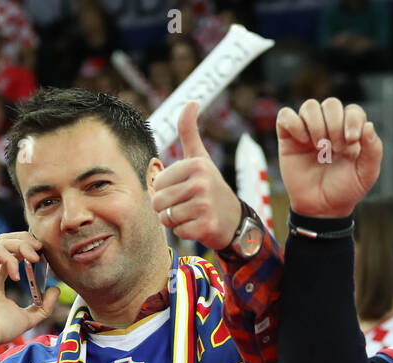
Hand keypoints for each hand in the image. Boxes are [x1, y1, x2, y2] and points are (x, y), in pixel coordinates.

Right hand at [0, 232, 58, 362]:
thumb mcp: (30, 316)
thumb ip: (44, 305)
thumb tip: (56, 289)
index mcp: (1, 277)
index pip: (15, 251)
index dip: (30, 247)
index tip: (45, 255)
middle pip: (8, 240)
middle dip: (26, 240)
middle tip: (41, 249)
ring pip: (2, 241)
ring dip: (21, 245)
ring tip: (34, 259)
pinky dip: (10, 259)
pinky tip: (16, 276)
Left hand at [151, 100, 242, 251]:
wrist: (235, 220)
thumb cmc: (211, 187)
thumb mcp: (200, 158)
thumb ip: (189, 131)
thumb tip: (191, 100)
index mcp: (196, 165)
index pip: (157, 183)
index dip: (165, 191)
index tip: (183, 190)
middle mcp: (201, 183)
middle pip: (158, 201)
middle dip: (166, 208)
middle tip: (185, 205)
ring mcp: (205, 205)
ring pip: (167, 217)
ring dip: (175, 220)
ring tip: (191, 215)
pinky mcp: (206, 226)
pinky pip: (178, 231)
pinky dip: (185, 232)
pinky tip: (198, 225)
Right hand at [276, 98, 381, 218]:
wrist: (322, 209)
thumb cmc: (345, 190)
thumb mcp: (367, 174)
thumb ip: (373, 150)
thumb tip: (368, 125)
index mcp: (349, 131)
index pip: (353, 110)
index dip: (352, 120)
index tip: (351, 141)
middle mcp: (329, 127)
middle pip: (331, 104)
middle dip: (334, 124)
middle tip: (335, 149)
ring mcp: (308, 131)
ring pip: (309, 106)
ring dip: (316, 124)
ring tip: (319, 147)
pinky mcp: (288, 138)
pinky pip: (285, 115)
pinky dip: (294, 123)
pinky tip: (302, 141)